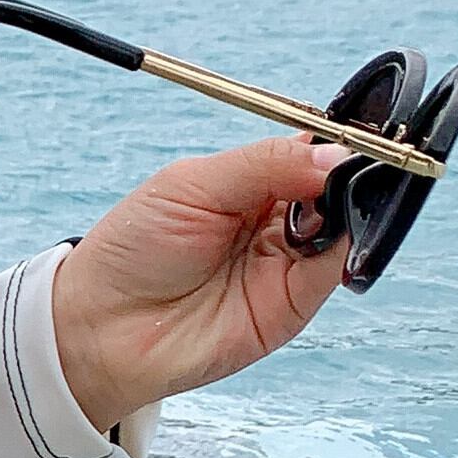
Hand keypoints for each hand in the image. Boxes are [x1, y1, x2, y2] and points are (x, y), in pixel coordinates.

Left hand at [53, 135, 356, 438]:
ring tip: (323, 201)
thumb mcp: (192, 185)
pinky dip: (345, 249)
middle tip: (342, 166)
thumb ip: (265, 163)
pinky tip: (328, 235)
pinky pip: (337, 268)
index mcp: (251, 179)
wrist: (102, 327)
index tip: (355, 130)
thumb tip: (335, 152)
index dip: (336, 139)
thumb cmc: (132, 250)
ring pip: (346, 223)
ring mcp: (288, 259)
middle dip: (349, 171)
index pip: (311, 149)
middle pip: (338, 184)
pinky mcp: (293, 301)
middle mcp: (276, 217)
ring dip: (348, 207)